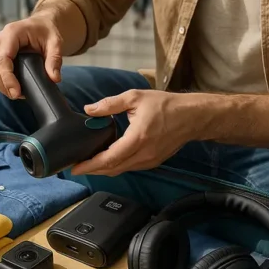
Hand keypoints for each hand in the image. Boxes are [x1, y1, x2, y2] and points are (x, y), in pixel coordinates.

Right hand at [0, 12, 62, 98]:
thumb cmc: (46, 31)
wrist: (41, 24)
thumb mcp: (55, 43)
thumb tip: (55, 78)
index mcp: (12, 33)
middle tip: (19, 96)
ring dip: (3, 85)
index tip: (17, 93)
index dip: (8, 78)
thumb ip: (55, 60)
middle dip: (5, 85)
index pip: (3, 59)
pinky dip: (3, 82)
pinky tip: (15, 88)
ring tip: (19, 94)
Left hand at [71, 90, 193, 176]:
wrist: (192, 116)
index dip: (90, 165)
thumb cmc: (166, 105)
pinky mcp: (153, 162)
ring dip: (104, 170)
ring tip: (88, 165)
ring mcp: (150, 161)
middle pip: (113, 169)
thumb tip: (89, 109)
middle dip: (92, 171)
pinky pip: (130, 168)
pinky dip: (116, 166)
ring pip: (121, 170)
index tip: (75, 167)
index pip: (109, 158)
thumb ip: (110, 104)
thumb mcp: (135, 97)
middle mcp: (144, 154)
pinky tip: (108, 160)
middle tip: (76, 168)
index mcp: (138, 138)